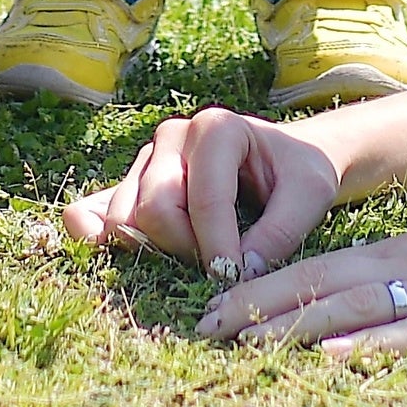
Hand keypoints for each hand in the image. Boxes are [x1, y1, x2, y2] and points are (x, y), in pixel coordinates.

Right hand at [63, 108, 341, 278]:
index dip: (218, 247)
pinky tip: (96, 244)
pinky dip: (96, 230)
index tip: (235, 279)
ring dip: (156, 250)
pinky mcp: (133, 181)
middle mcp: (173, 136)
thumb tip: (240, 274)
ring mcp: (148, 157)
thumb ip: (281, 232)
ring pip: (128, 215)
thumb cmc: (298, 174)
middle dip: (186, 249)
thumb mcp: (310, 196)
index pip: (203, 198)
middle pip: (156, 208)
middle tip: (222, 266)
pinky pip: (101, 207)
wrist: (287, 162)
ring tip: (193, 256)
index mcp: (216, 128)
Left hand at [201, 192, 406, 356]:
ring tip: (244, 343)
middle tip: (201, 328)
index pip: (317, 267)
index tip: (211, 309)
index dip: (261, 288)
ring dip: (295, 326)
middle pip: (321, 285)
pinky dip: (372, 348)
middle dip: (258, 306)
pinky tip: (336, 359)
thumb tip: (360, 311)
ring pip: (356, 308)